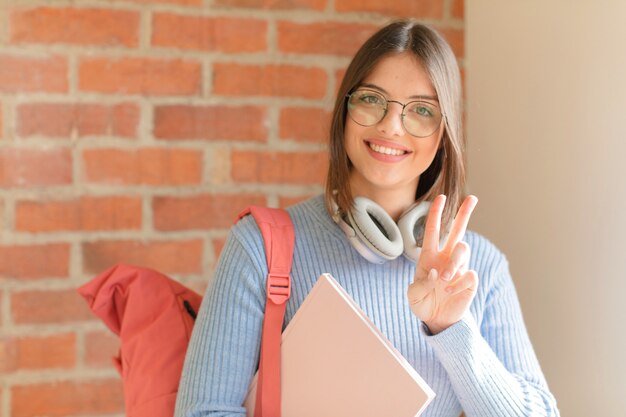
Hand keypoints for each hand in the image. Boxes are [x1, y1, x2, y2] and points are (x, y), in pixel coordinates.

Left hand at [407, 195, 478, 333]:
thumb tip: (435, 273)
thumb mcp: (414, 295)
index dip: (436, 213)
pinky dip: (458, 284)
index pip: (433, 230)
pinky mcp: (470, 281)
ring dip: (453, 263)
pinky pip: (469, 274)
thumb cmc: (422, 303)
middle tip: (472, 198)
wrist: (436, 320)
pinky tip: (450, 293)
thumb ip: (421, 284)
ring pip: (463, 250)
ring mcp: (459, 268)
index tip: (442, 197)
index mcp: (429, 256)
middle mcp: (446, 257)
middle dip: (465, 213)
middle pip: (458, 230)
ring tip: (444, 279)